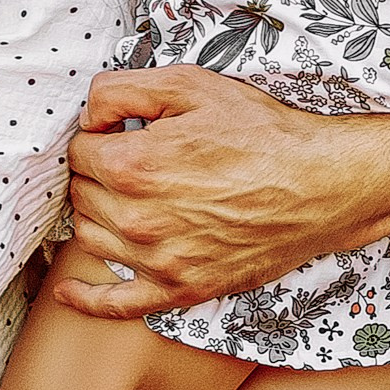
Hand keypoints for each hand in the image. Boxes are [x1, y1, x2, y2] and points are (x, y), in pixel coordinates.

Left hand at [52, 66, 389, 320]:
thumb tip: (87, 115)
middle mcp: (139, 218)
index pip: (79, 153)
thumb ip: (122, 90)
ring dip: (96, 216)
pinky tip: (67, 290)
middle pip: (81, 196)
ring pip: (91, 239)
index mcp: (135, 166)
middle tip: (127, 161)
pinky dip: (86, 299)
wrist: (322, 185)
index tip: (119, 134)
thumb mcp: (192, 85)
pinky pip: (118, 304)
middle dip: (96, 174)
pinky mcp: (182, 288)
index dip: (96, 137)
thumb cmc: (262, 132)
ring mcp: (159, 260)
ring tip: (124, 197)